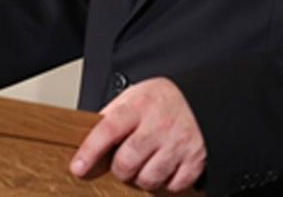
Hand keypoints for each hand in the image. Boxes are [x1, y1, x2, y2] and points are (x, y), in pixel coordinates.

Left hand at [70, 77, 204, 192]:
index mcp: (140, 106)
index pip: (108, 130)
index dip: (90, 151)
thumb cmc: (164, 98)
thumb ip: (114, 115)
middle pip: (127, 163)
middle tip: (124, 163)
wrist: (204, 96)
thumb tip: (89, 139)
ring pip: (148, 180)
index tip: (78, 167)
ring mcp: (178, 144)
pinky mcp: (195, 160)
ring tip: (146, 164)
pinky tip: (166, 167)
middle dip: (120, 169)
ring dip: (142, 178)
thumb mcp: (135, 95)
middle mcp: (159, 125)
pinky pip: (173, 187)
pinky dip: (167, 183)